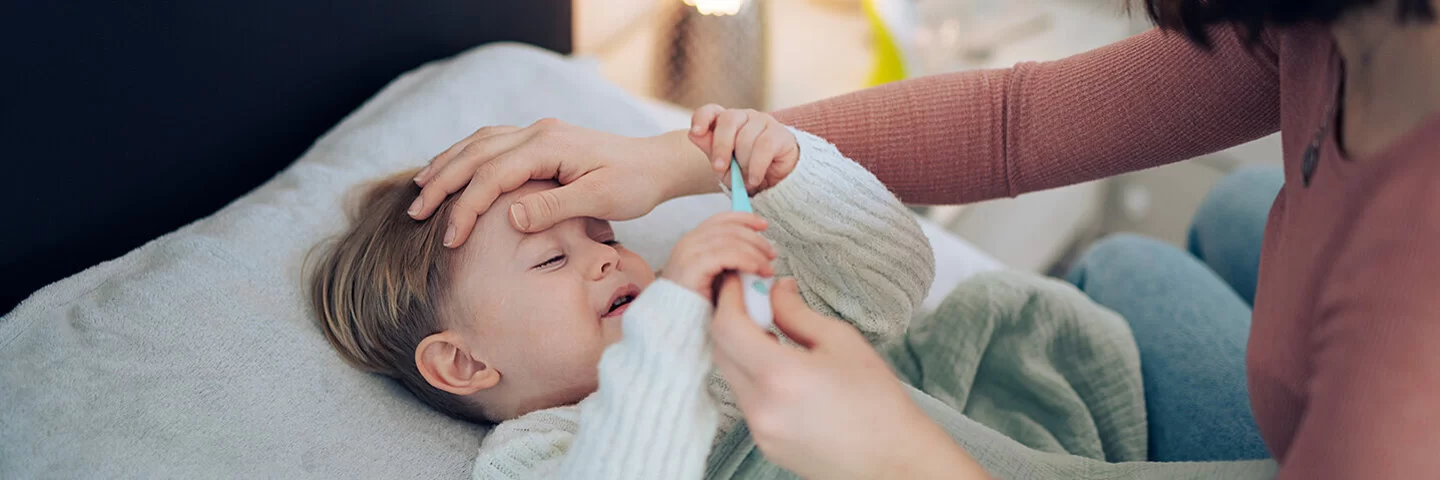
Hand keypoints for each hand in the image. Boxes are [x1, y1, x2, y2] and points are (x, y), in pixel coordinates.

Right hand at [410, 119, 714, 246]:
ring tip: (420, 189)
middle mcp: (538, 133)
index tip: (449, 240)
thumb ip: (554, 207)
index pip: (492, 176)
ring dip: (447, 165)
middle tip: (414, 214)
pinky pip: (492, 143)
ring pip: (478, 143)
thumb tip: (510, 216)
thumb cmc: (633, 185)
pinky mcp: (541, 140)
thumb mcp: (599, 201)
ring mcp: (538, 133)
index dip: (466, 208)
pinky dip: (466, 157)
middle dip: (442, 184)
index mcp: (549, 146)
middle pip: (474, 154)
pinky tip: (453, 171)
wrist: (655, 165)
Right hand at [661, 212, 775, 300]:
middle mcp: (689, 242)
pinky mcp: (695, 265)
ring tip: (767, 267)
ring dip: (756, 252)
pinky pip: (729, 255)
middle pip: (729, 228)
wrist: (675, 323)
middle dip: (755, 239)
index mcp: (693, 242)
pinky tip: (757, 270)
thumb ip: (730, 262)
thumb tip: (759, 256)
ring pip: (732, 239)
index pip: (721, 220)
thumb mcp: (716, 278)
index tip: (763, 225)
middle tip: (771, 254)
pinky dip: (748, 260)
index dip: (745, 219)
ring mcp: (690, 252)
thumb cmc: (695, 305)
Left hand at [689, 105, 799, 192]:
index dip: (702, 118)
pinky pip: (764, 146)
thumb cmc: (745, 171)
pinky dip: (756, 167)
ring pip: (746, 137)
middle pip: (728, 121)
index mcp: (726, 122)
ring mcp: (763, 121)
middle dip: (721, 147)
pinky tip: (754, 178)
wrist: (776, 184)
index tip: (696, 132)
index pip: (711, 111)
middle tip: (719, 168)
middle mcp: (744, 116)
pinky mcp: (780, 133)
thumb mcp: (724, 166)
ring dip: (743, 162)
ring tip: (745, 177)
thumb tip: (693, 134)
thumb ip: (710, 149)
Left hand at [710, 276, 988, 479]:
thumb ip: (796, 313)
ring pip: (732, 377)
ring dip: (742, 349)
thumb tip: (775, 291)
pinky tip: (782, 368)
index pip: (728, 327)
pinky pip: (746, 401)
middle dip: (731, 320)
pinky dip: (754, 376)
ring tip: (773, 334)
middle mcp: (761, 408)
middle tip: (753, 300)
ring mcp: (760, 431)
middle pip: (721, 351)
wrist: (893, 460)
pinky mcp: (765, 444)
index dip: (728, 298)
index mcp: (780, 376)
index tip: (739, 281)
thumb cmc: (877, 401)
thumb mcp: (841, 342)